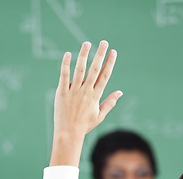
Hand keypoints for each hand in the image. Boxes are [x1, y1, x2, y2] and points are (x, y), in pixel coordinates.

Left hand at [50, 40, 122, 166]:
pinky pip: (64, 76)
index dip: (109, 63)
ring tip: (87, 43)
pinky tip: (68, 54)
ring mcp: (74, 91)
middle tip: (104, 42)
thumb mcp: (100, 115)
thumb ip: (110, 102)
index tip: (113, 52)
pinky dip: (66, 65)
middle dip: (100, 55)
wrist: (68, 133)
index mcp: (95, 96)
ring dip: (84, 55)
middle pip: (94, 70)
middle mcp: (86, 92)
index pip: (105, 76)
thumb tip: (120, 92)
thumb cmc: (84, 125)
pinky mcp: (62, 92)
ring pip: (80, 70)